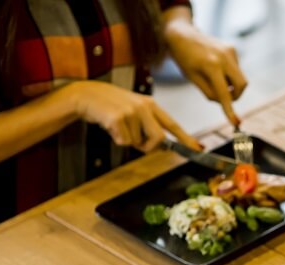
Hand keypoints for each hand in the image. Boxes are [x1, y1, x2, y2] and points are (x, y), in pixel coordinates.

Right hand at [67, 81, 200, 151]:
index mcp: (150, 104)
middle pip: (158, 139)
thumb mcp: (133, 110)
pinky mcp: (118, 117)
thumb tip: (160, 146)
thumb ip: (148, 125)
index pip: (173, 124)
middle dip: (148, 147)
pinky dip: (116, 139)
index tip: (199, 149)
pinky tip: (109, 125)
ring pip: (138, 142)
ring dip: (128, 141)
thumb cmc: (109, 105)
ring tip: (117, 126)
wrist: (85, 95)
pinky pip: (124, 141)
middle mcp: (144, 106)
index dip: (186, 138)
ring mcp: (132, 111)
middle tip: (136, 143)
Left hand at [164, 15, 247, 125]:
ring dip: (232, 85)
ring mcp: (230, 51)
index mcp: (211, 65)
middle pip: (241, 85)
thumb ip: (210, 92)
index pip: (224, 93)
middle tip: (224, 98)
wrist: (182, 34)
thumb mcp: (193, 78)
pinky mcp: (232, 49)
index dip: (230, 110)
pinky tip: (216, 68)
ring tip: (215, 79)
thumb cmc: (184, 58)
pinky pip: (237, 70)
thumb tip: (225, 102)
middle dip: (235, 95)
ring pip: (241, 78)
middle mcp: (225, 57)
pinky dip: (230, 75)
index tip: (236, 123)